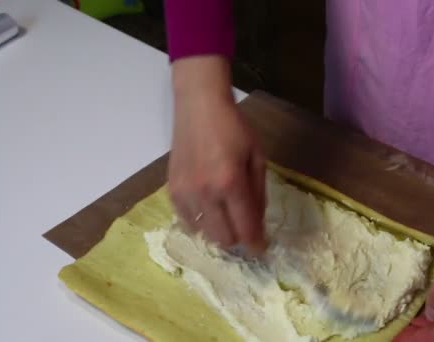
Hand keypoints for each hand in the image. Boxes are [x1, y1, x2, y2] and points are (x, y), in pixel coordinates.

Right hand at [168, 56, 266, 252]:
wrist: (199, 106)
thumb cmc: (235, 127)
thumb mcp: (257, 157)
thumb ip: (258, 193)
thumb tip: (258, 224)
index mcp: (230, 183)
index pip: (245, 228)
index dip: (256, 242)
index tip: (261, 247)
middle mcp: (205, 193)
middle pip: (224, 238)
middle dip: (238, 237)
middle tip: (245, 225)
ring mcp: (185, 193)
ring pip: (204, 234)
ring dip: (219, 230)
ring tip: (226, 213)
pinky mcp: (172, 190)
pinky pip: (187, 221)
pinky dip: (200, 221)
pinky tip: (209, 207)